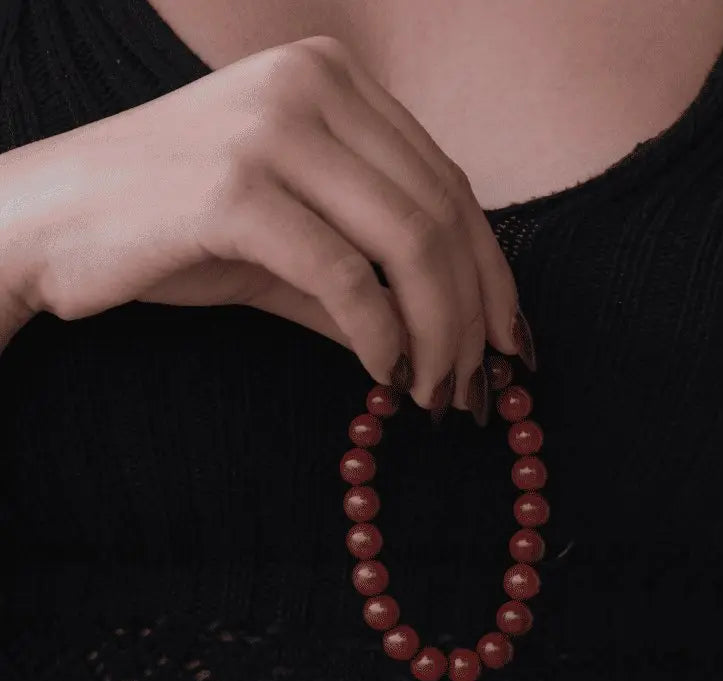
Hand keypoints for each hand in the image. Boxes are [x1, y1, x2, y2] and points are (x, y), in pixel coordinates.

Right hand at [0, 35, 525, 417]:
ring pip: (408, 243)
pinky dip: (380, 335)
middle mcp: (311, 82)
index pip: (451, 185)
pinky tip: (384, 377)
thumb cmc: (173, 230)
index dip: (493, 275)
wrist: (46, 222)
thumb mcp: (296, 243)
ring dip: (438, 335)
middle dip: (474, 317)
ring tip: (436, 395)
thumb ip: (378, 272)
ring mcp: (271, 125)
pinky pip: (345, 275)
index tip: (511, 345)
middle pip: (442, 215)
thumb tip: (459, 341)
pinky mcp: (233, 184)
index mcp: (334, 79)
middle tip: (475, 389)